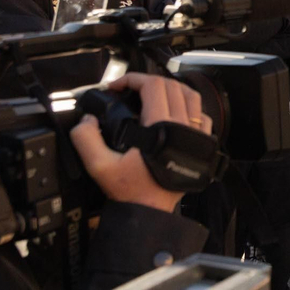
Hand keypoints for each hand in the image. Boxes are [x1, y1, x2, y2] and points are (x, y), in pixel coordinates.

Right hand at [70, 73, 209, 212]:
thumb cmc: (131, 191)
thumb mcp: (99, 166)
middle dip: (148, 81)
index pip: (152, 85)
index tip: (117, 86)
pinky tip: (175, 112)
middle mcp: (183, 127)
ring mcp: (196, 135)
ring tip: (152, 94)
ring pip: (192, 96)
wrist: (151, 211)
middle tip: (130, 89)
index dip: (132, 79)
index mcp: (160, 127)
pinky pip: (203, 116)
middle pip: (171, 86)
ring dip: (171, 89)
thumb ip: (86, 139)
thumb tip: (86, 120)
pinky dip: (190, 107)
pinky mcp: (203, 145)